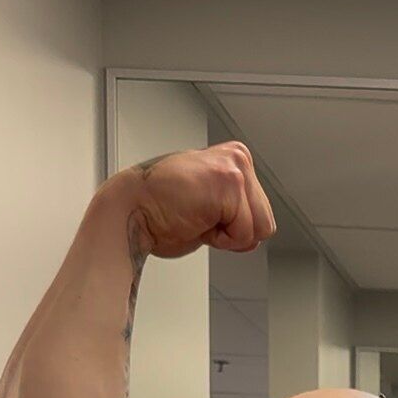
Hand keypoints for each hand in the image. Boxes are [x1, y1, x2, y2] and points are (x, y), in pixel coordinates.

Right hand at [101, 140, 276, 259]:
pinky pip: (244, 233)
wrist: (131, 212)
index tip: (203, 215)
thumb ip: (235, 209)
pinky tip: (196, 218)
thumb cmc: (160, 212)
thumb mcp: (209, 205)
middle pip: (266, 222)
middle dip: (234, 233)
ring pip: (259, 228)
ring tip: (198, 216)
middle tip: (200, 217)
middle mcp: (237, 158)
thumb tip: (257, 231)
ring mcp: (234, 167)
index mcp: (234, 160)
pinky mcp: (229, 183)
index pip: (262, 214)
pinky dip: (221, 239)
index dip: (234, 229)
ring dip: (227, 236)